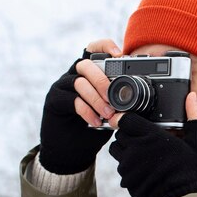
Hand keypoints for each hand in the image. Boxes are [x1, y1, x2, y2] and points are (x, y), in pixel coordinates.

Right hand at [38, 38, 121, 174]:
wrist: (71, 151)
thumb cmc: (92, 128)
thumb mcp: (111, 112)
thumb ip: (120, 102)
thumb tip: (142, 101)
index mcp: (89, 74)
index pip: (92, 50)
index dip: (104, 46)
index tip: (119, 54)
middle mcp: (73, 76)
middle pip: (86, 64)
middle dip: (103, 80)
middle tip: (113, 99)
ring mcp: (62, 87)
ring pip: (79, 82)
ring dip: (96, 98)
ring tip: (108, 114)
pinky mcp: (53, 101)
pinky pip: (70, 100)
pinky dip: (86, 110)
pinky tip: (95, 122)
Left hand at [108, 93, 196, 196]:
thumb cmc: (190, 172)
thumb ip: (194, 117)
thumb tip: (192, 97)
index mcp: (151, 136)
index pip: (125, 119)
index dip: (128, 119)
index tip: (134, 122)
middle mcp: (135, 148)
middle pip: (119, 134)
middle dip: (127, 134)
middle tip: (141, 140)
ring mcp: (128, 165)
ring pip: (116, 150)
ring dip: (124, 150)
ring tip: (140, 155)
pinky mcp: (126, 180)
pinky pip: (120, 168)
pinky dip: (128, 167)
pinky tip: (143, 171)